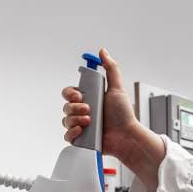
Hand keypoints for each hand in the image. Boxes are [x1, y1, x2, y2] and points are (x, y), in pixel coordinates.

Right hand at [61, 48, 164, 188]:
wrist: (126, 136)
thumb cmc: (124, 115)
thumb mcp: (117, 88)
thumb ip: (111, 68)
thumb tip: (102, 51)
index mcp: (89, 99)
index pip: (70, 93)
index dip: (71, 93)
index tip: (80, 95)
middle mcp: (83, 112)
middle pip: (66, 106)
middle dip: (74, 107)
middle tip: (89, 110)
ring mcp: (81, 126)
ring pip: (65, 120)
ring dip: (75, 120)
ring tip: (90, 122)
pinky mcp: (81, 140)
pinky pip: (67, 136)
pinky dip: (72, 133)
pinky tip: (82, 131)